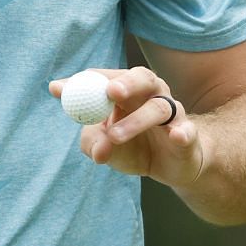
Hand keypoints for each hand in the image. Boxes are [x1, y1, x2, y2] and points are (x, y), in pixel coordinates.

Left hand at [48, 66, 205, 187]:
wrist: (172, 166)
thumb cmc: (135, 147)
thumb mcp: (107, 147)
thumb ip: (94, 144)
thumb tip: (96, 150)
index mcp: (127, 91)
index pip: (103, 79)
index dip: (81, 82)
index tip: (58, 90)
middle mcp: (151, 94)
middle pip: (141, 78)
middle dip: (125, 83)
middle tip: (109, 92)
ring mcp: (172, 114)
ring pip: (158, 108)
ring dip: (136, 121)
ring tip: (114, 136)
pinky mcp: (187, 136)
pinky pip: (186, 131)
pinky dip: (181, 132)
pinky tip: (175, 136)